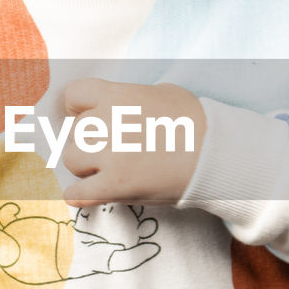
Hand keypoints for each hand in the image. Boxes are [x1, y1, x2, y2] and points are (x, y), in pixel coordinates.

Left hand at [61, 78, 205, 207]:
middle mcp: (108, 123)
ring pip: (71, 159)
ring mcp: (110, 156)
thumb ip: (129, 98)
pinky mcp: (115, 187)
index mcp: (118, 96)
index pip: (74, 96)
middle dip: (88, 138)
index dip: (79, 107)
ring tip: (103, 168)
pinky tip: (84, 193)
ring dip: (84, 164)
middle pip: (75, 130)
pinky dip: (77, 195)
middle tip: (107, 146)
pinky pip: (77, 194)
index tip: (87, 116)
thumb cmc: (194, 121)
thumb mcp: (161, 93)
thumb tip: (111, 106)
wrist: (216, 155)